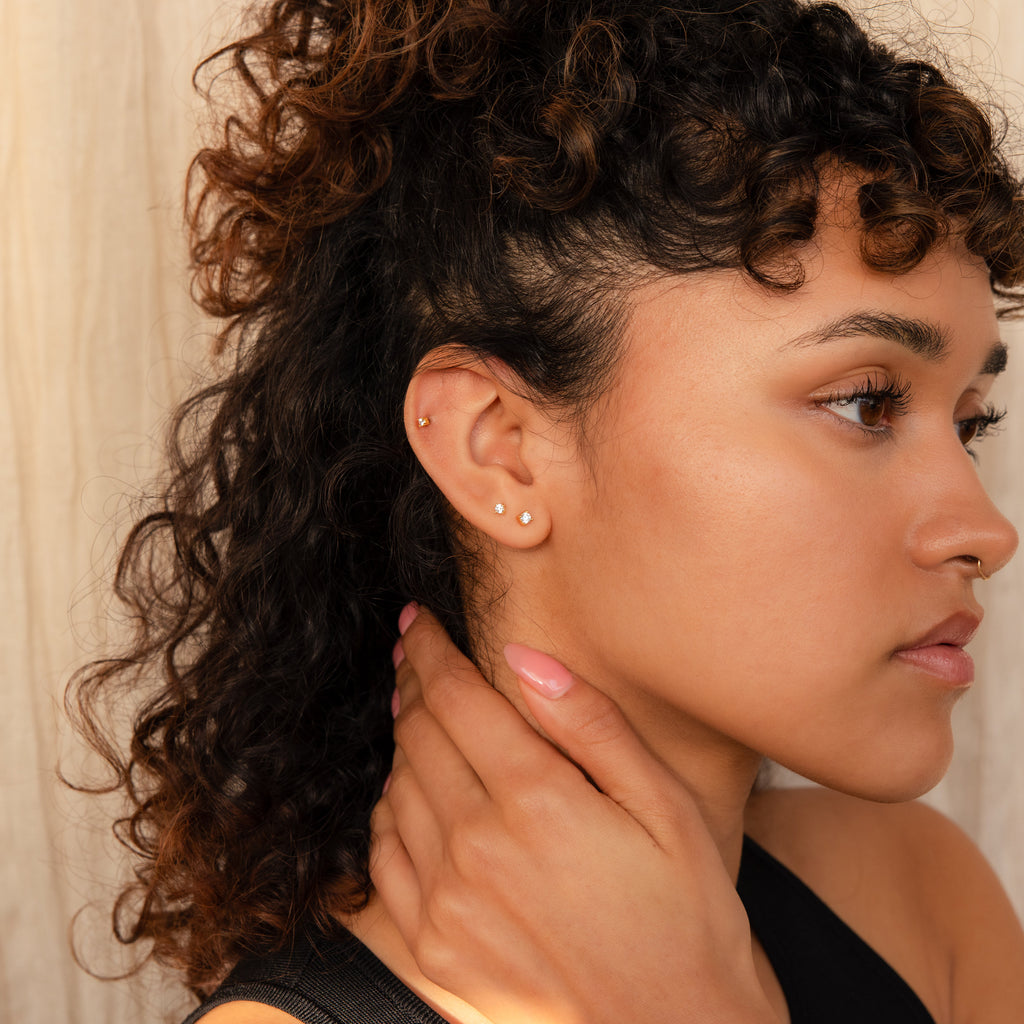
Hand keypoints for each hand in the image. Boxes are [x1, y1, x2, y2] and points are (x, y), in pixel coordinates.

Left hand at [371, 606, 778, 1023]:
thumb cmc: (686, 917)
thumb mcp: (665, 807)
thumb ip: (591, 725)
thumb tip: (524, 659)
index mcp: (536, 801)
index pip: (456, 698)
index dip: (430, 649)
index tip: (417, 620)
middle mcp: (476, 848)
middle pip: (417, 734)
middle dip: (411, 681)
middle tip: (413, 653)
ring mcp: (445, 903)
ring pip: (395, 788)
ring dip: (401, 740)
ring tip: (416, 711)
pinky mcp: (432, 949)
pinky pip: (384, 856)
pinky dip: (388, 810)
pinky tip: (408, 793)